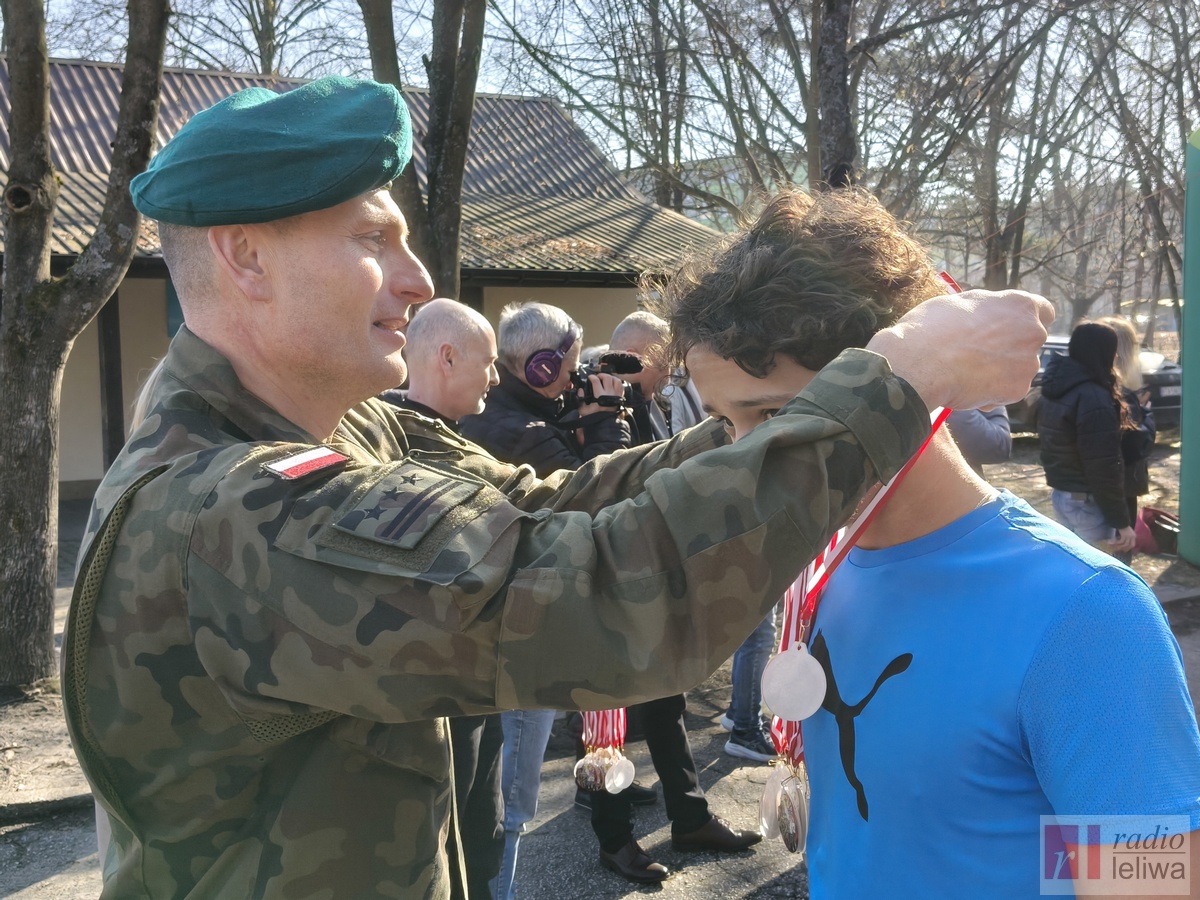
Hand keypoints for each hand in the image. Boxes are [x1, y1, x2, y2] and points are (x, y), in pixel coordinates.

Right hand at [578, 372, 625, 417]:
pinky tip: (613, 384)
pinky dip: (617, 383)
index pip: (596, 381)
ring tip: (606, 379)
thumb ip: (581, 399)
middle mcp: (609, 394)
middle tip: (597, 377)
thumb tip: (581, 390)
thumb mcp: (584, 410)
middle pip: (607, 378)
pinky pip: (621, 386)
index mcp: (600, 396)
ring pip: (616, 380)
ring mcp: (616, 395)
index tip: (590, 378)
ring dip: (611, 377)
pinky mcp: (620, 398)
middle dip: (601, 375)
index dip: (592, 377)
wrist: (605, 425)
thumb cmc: (595, 418)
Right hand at [865, 289, 1053, 410]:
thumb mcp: (960, 303)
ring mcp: (1028, 364)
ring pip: (1017, 369)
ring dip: (999, 372)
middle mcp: (1033, 333)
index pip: (1044, 312)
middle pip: (1029, 343)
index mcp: (1021, 305)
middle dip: (1010, 348)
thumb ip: (986, 309)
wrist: (920, 363)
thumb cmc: (932, 327)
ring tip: (965, 372)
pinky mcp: (1017, 391)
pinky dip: (990, 393)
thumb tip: (987, 314)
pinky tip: (965, 388)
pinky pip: (1006, 393)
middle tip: (978, 353)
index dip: (1023, 321)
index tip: (1006, 328)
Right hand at [1107, 526, 1135, 553]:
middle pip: (1130, 545)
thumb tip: (1122, 541)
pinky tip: (1112, 542)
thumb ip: (1127, 536)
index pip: (1133, 544)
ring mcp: (1129, 536)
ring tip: (1113, 546)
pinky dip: (1116, 543)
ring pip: (1124, 544)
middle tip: (1120, 551)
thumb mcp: (1127, 532)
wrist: (1122, 521)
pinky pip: (1120, 541)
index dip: (1129, 548)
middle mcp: (1132, 537)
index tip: (1124, 550)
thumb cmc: (1123, 525)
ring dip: (1118, 546)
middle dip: (1126, 549)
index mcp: (1134, 536)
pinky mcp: (1124, 535)